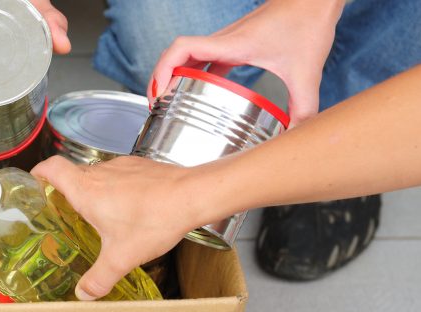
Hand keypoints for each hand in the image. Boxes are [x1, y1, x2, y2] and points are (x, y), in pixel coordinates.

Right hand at [32, 155, 198, 300]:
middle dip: (65, 192)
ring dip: (95, 192)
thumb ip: (99, 278)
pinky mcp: (141, 167)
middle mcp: (101, 173)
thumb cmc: (155, 218)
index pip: (51, 168)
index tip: (34, 184)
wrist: (193, 196)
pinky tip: (130, 210)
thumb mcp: (122, 257)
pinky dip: (118, 190)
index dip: (39, 173)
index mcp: (86, 190)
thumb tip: (84, 293)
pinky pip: (121, 176)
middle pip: (73, 174)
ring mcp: (122, 167)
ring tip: (101, 216)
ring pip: (98, 176)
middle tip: (64, 212)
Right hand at [148, 0, 343, 125]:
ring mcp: (227, 42)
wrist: (314, 0)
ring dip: (173, 77)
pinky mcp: (234, 45)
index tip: (157, 93)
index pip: (183, 48)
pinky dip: (193, 76)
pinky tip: (199, 94)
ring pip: (187, 57)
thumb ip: (303, 109)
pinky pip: (204, 60)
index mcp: (232, 45)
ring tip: (168, 103)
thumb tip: (295, 137)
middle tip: (157, 107)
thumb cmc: (308, 24)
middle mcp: (224, 42)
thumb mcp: (306, 72)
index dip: (163, 69)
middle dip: (159, 80)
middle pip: (176, 55)